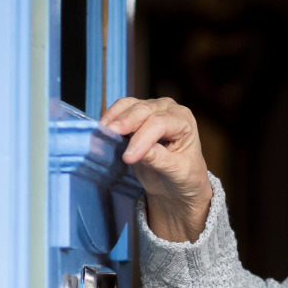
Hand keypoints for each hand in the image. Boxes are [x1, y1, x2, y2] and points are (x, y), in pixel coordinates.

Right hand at [101, 96, 213, 241]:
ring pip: (129, 106)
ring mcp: (152, 108)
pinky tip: (103, 130)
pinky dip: (110, 117)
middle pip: (143, 111)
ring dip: (114, 118)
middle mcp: (169, 109)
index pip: (160, 124)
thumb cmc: (183, 176)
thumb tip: (143, 152)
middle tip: (108, 137)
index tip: (128, 157)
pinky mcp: (137, 112)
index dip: (142, 139)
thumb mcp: (178, 173)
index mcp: (184, 122)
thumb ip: (161, 161)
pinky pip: (120, 108)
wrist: (177, 182)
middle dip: (124, 124)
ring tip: (102, 133)